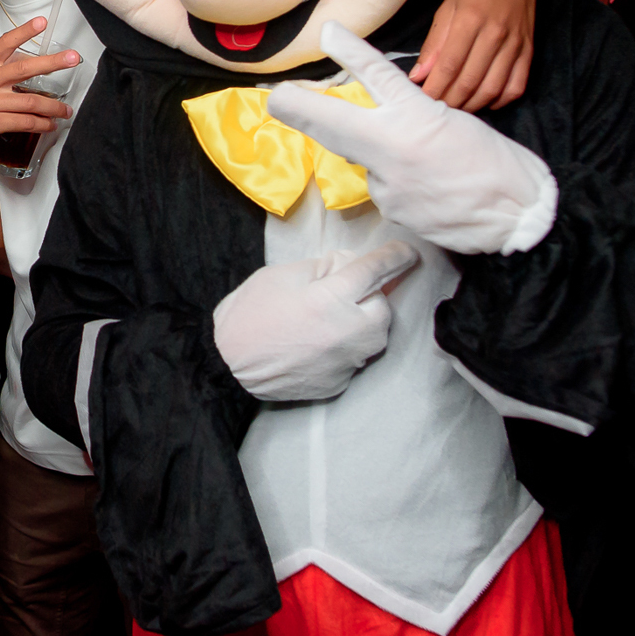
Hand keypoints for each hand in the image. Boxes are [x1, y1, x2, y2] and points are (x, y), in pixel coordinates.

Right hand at [0, 17, 78, 162]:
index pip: (4, 43)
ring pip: (31, 101)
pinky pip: (24, 122)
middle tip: (72, 59)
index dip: (24, 32)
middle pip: (25, 68)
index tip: (41, 23)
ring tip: (65, 110)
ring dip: (53, 107)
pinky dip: (41, 124)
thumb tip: (25, 65)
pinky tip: (49, 124)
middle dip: (53, 63)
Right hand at [214, 242, 419, 399]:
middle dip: (370, 295)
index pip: (376, 270)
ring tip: (329, 318)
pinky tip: (317, 343)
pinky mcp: (340, 383)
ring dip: (363, 321)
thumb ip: (321, 267)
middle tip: (341, 292)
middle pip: (382, 305)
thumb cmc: (248, 314)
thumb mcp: (279, 275)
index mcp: (330, 299)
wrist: (226, 366)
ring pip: (375, 335)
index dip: (395, 257)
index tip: (408, 252)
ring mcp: (346, 362)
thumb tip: (351, 266)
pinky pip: (356, 357)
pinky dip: (346, 346)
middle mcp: (347, 332)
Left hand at [272, 22, 557, 255]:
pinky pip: (385, 189)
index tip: (328, 33)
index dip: (351, 53)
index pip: (379, 76)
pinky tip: (430, 191)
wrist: (519, 215)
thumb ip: (410, 117)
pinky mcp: (392, 209)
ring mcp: (389, 181)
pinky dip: (400, 185)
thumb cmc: (496, 163)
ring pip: (369, 163)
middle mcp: (396, 148)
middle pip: (337, 123)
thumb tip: (379, 121)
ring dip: (385, 161)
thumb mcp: (455, 122)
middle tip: (277, 99)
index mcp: (419, 116)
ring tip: (430, 169)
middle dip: (302, 110)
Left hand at [409, 0, 536, 111]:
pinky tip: (484, 101)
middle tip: (436, 108)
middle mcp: (494, 34)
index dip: (434, 89)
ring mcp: (515, 44)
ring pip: (492, 88)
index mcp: (470, 20)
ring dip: (472, 105)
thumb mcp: (446, 7)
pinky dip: (500, 100)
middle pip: (469, 81)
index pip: (449, 66)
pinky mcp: (528, 50)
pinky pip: (516, 85)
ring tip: (456, 107)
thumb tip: (418, 76)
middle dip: (449, 101)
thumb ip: (433, 43)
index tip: (422, 101)